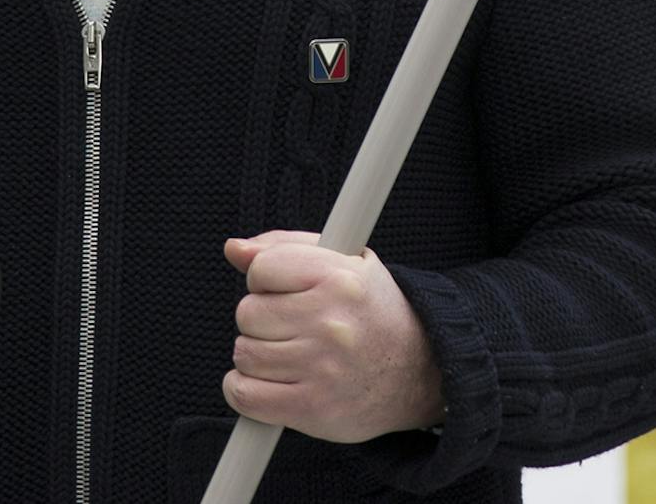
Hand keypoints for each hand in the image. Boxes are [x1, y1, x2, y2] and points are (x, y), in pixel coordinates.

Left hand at [222, 229, 443, 441]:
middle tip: (289, 325)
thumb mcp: (342, 261)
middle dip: (260, 319)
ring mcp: (322, 368)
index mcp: (339, 278)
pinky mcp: (313, 408)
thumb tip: (234, 249)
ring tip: (288, 353)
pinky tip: (266, 381)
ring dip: (256, 355)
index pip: (261, 269)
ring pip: (244, 353)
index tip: (282, 290)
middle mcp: (331, 323)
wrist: (421, 372)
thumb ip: (284, 247)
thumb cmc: (371, 311)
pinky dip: (243, 389)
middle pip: (247, 313)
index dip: (264, 279)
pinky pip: (245, 394)